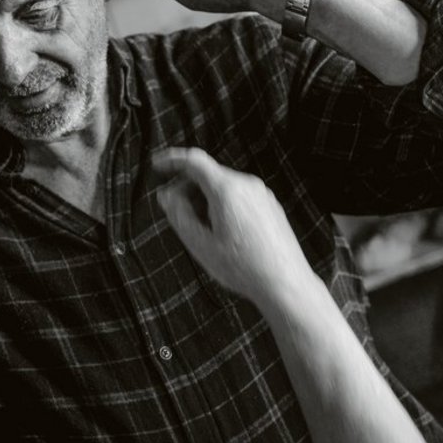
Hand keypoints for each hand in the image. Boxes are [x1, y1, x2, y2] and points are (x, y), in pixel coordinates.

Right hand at [152, 147, 315, 303]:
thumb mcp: (200, 244)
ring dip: (205, 200)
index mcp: (227, 189)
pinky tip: (222, 233)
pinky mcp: (269, 205)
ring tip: (202, 231)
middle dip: (187, 189)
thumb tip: (167, 196)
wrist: (285, 282)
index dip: (171, 160)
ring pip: (223, 187)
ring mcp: (261, 194)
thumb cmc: (244, 267)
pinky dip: (223, 205)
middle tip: (175, 213)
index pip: (193, 161)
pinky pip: (239, 196)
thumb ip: (179, 215)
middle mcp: (246, 184)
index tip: (156, 166)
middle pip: (208, 175)